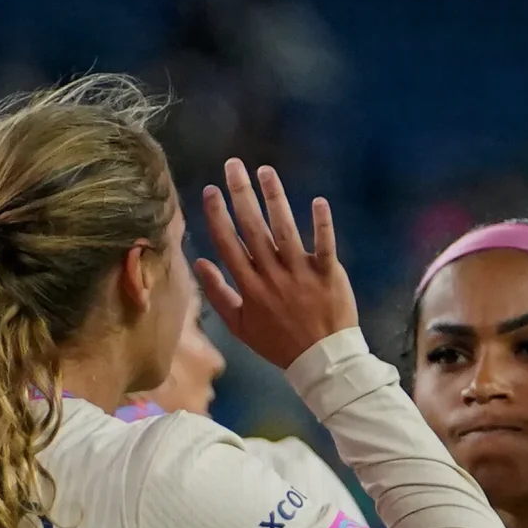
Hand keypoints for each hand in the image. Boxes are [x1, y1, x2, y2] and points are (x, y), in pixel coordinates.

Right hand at [195, 158, 359, 371]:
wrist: (321, 361)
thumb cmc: (279, 342)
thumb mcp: (240, 326)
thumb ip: (218, 293)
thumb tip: (198, 263)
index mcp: (249, 286)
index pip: (229, 244)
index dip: (218, 215)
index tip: (211, 190)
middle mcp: (272, 276)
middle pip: (253, 229)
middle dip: (241, 195)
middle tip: (234, 165)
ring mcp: (301, 274)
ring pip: (285, 231)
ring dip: (275, 199)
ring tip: (265, 171)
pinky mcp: (328, 274)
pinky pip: (325, 245)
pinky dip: (322, 224)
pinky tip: (317, 200)